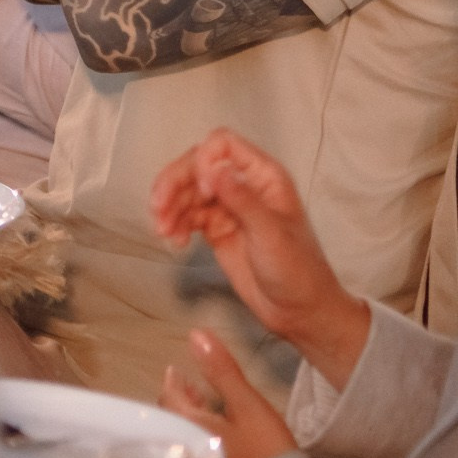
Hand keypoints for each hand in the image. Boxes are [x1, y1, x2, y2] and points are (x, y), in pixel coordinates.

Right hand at [149, 129, 371, 383]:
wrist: (299, 313)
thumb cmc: (297, 272)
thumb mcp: (270, 233)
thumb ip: (242, 199)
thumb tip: (213, 168)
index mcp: (264, 177)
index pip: (223, 144)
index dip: (204, 159)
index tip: (201, 190)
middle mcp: (243, 185)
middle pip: (196, 165)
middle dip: (174, 183)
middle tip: (158, 207)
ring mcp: (228, 207)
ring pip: (186, 190)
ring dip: (169, 206)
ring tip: (163, 232)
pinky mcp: (216, 228)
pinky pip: (186, 214)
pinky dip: (174, 223)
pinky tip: (174, 241)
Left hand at [161, 329, 300, 457]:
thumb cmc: (264, 446)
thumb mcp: (246, 404)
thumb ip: (221, 371)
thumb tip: (197, 335)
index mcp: (189, 425)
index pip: (168, 398)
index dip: (172, 382)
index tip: (175, 370)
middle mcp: (187, 443)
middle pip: (174, 416)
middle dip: (180, 399)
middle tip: (188, 386)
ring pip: (186, 430)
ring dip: (191, 414)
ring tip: (201, 403)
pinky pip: (197, 444)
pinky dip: (201, 430)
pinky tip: (215, 428)